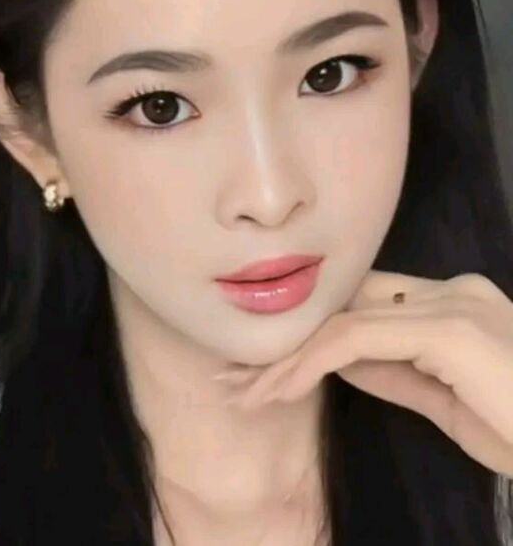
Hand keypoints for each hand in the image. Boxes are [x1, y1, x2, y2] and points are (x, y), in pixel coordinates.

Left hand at [218, 271, 512, 477]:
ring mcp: (452, 306)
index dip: (314, 328)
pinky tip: (281, 389)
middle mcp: (452, 291)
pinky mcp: (448, 330)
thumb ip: (394, 372)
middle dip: (290, 336)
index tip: (268, 363)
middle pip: (349, 303)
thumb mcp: (445, 403)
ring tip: (247, 392)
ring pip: (344, 319)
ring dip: (288, 357)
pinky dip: (311, 364)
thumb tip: (335, 359)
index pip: (368, 303)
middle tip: (238, 372)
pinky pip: (357, 340)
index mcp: (456, 302)